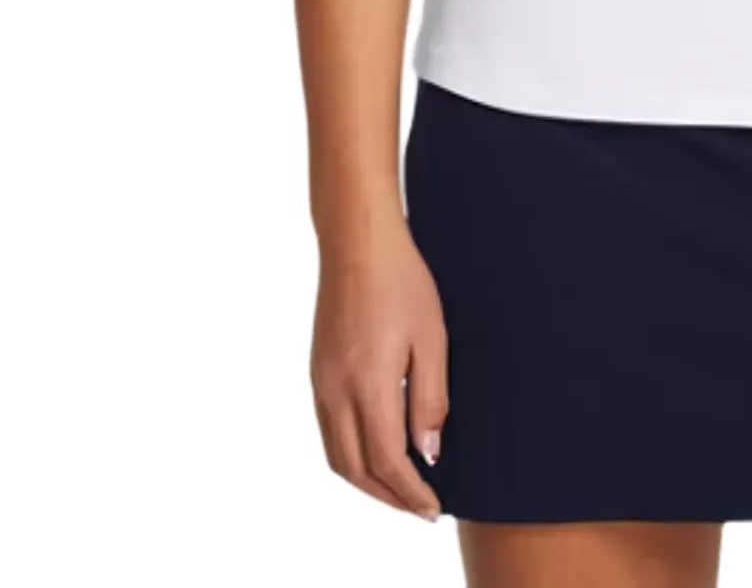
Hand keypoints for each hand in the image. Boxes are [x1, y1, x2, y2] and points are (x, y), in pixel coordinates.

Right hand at [310, 216, 448, 519]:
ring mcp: (321, 383)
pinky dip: (350, 455)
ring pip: (337, 456)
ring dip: (366, 481)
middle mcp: (336, 392)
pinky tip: (374, 450)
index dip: (411, 492)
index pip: (388, 462)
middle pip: (356, 470)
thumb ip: (430, 400)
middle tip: (421, 507)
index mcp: (369, 385)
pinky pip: (328, 432)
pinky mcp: (317, 372)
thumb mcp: (433, 338)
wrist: (357, 242)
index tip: (434, 508)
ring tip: (400, 488)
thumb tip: (428, 453)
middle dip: (388, 497)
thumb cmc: (403, 282)